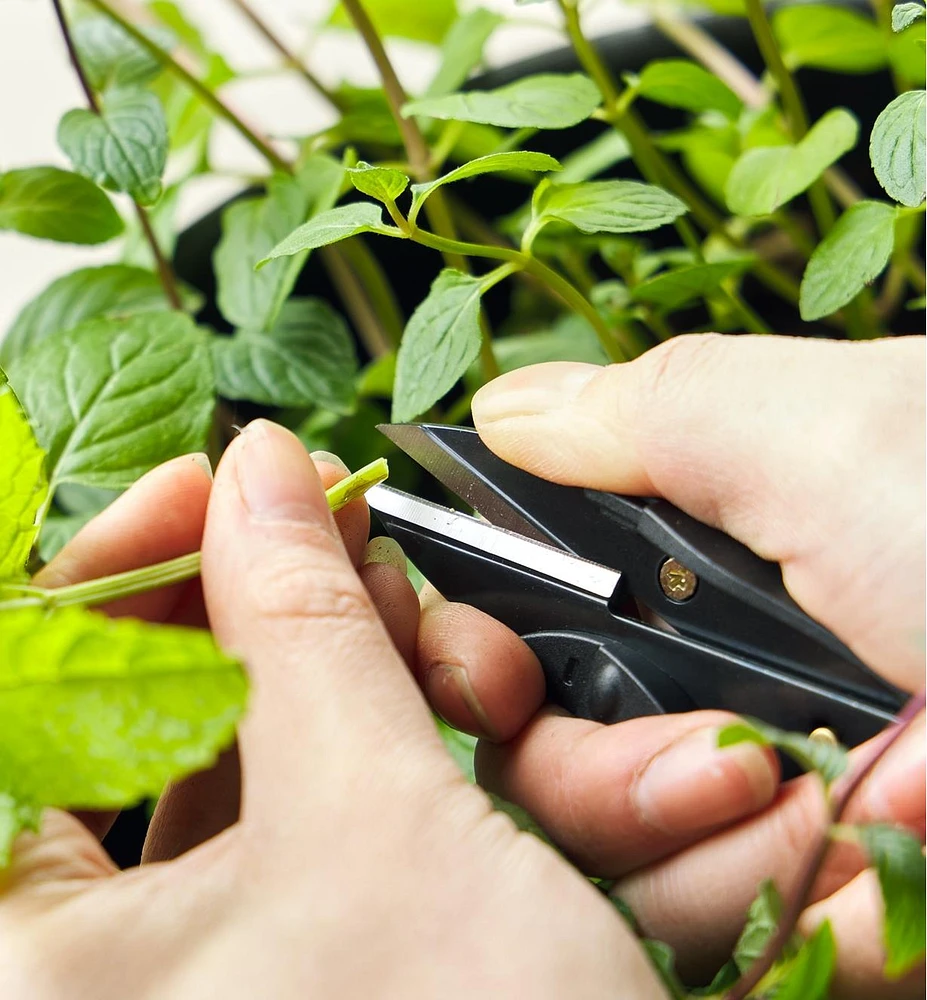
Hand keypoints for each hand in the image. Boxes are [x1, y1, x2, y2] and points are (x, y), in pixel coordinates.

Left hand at [0, 422, 665, 999]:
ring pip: (242, 758)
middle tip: (353, 548)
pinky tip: (455, 701)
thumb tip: (257, 471)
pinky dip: (372, 744)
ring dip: (352, 677)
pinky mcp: (288, 960)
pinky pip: (301, 812)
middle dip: (271, 616)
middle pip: (145, 717)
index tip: (213, 485)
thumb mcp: (374, 826)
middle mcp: (86, 981)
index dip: (110, 567)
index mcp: (26, 971)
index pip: (19, 695)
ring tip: (446, 646)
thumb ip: (304, 625)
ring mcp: (195, 974)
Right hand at [413, 334, 923, 997]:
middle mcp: (712, 684)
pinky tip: (876, 888)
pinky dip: (797, 933)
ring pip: (626, 879)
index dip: (476, 663)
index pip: (516, 636)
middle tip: (722, 764)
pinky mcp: (836, 909)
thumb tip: (505, 410)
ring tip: (846, 807)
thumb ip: (649, 413)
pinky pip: (738, 957)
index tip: (488, 674)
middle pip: (546, 773)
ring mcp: (772, 805)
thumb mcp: (829, 432)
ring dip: (716, 862)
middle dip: (602, 786)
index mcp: (697, 573)